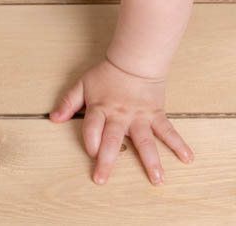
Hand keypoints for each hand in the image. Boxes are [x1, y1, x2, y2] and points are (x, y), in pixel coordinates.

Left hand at [50, 59, 193, 184]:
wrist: (133, 62)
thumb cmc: (106, 74)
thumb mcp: (82, 85)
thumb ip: (68, 102)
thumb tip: (54, 118)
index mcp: (100, 109)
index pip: (91, 130)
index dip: (89, 142)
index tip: (91, 154)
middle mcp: (119, 116)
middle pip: (112, 141)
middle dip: (107, 161)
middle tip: (103, 179)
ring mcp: (139, 117)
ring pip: (145, 141)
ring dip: (151, 161)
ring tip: (157, 180)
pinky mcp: (156, 115)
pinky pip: (168, 131)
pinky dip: (179, 144)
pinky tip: (187, 158)